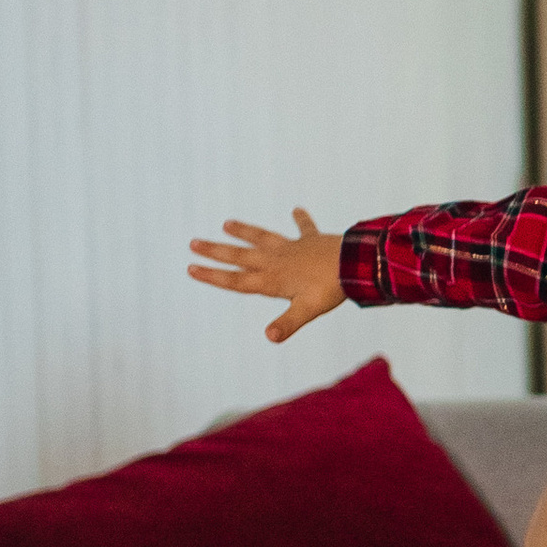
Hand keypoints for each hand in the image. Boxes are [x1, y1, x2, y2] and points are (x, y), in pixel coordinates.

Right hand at [187, 209, 345, 344]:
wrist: (355, 263)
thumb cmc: (331, 288)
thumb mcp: (307, 310)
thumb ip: (288, 323)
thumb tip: (270, 337)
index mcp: (272, 280)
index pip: (236, 280)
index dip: (213, 276)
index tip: (191, 268)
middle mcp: (277, 261)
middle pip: (240, 256)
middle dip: (216, 251)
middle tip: (193, 242)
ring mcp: (293, 248)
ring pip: (263, 238)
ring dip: (245, 231)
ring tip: (227, 223)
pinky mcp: (312, 240)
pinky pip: (304, 228)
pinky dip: (300, 219)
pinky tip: (296, 209)